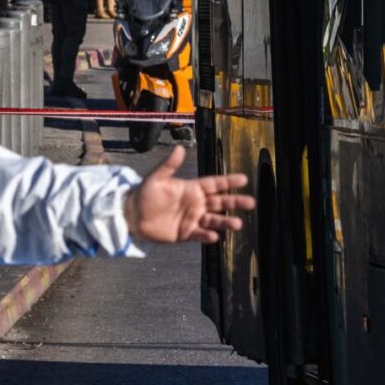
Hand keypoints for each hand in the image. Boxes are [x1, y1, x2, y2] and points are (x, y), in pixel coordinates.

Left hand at [122, 145, 252, 244]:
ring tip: (238, 224)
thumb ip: (169, 165)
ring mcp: (192, 219)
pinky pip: (199, 234)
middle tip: (251, 203)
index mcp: (192, 188)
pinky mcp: (186, 233)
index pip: (214, 184)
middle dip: (236, 202)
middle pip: (220, 202)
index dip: (228, 181)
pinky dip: (207, 235)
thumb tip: (179, 148)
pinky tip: (214, 236)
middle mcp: (196, 203)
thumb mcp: (156, 178)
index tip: (243, 179)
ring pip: (214, 219)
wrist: (132, 216)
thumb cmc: (145, 194)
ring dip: (225, 222)